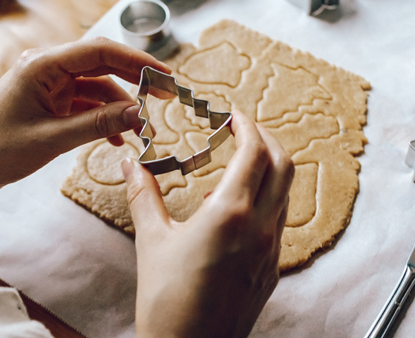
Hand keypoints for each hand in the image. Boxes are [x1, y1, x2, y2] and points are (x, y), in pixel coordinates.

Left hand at [0, 37, 172, 205]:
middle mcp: (47, 68)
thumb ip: (99, 123)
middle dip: (134, 82)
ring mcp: (48, 85)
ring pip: (97, 88)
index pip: (100, 51)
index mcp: (43, 66)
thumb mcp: (54, 138)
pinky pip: (85, 104)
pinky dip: (103, 119)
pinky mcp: (49, 102)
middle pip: (102, 65)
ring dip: (119, 108)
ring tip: (140, 131)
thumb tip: (140, 113)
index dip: (136, 61)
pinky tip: (116, 139)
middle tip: (164, 97)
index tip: (164, 75)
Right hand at [122, 111, 293, 337]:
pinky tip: (238, 207)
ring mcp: (271, 251)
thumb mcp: (151, 241)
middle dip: (266, 139)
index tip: (231, 113)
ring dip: (269, 169)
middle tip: (241, 129)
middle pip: (283, 165)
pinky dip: (267, 199)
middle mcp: (260, 228)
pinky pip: (279, 221)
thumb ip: (143, 195)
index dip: (246, 125)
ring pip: (285, 194)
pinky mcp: (271, 271)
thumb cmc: (166, 301)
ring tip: (239, 162)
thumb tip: (130, 162)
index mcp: (231, 214)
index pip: (254, 152)